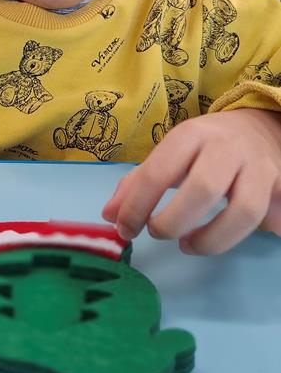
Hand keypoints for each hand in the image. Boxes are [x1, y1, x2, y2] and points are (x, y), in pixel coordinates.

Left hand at [102, 108, 280, 254]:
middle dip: (173, 222)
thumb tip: (109, 216)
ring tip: (189, 245)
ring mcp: (258, 168)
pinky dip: (261, 233)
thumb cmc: (204, 147)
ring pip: (243, 211)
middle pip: (203, 190)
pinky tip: (228, 238)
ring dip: (212, 239)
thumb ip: (137, 183)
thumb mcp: (170, 153)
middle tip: (159, 233)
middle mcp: (226, 148)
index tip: (125, 230)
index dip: (136, 208)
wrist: (258, 128)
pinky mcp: (279, 187)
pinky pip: (273, 218)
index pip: (158, 173)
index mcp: (191, 135)